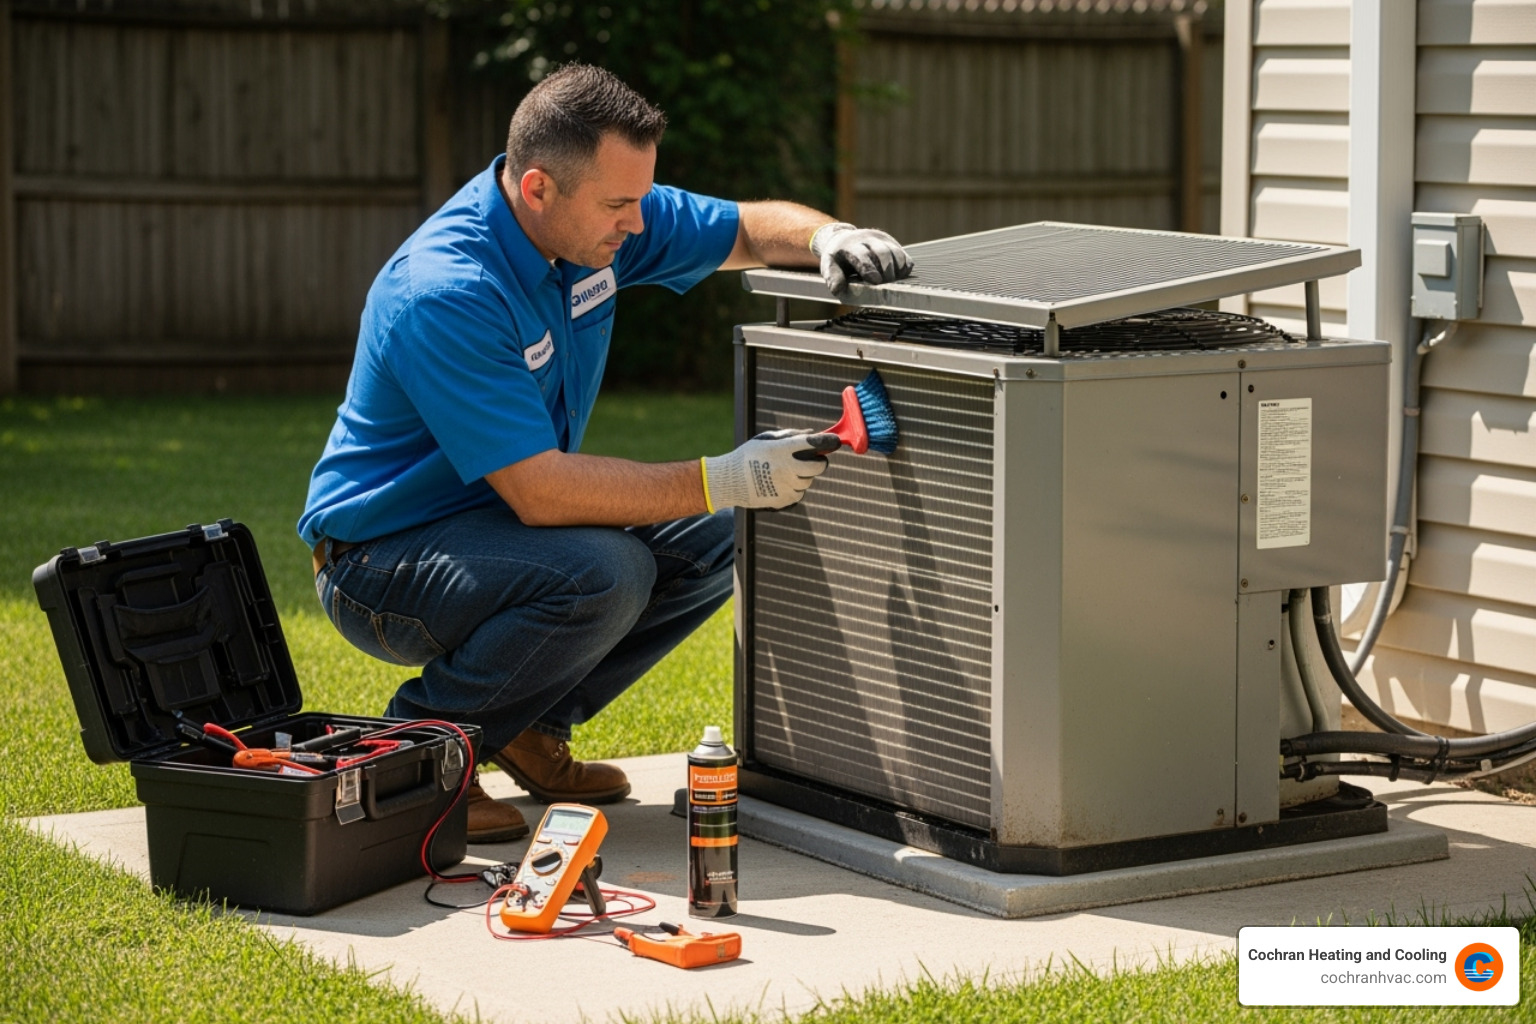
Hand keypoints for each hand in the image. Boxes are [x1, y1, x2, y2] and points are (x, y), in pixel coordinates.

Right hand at [702, 429, 841, 509]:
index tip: (836, 441)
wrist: (730, 481)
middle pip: (820, 466)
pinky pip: (798, 493)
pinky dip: (793, 488)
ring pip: (808, 481)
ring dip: (802, 476)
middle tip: (813, 459)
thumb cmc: (748, 456)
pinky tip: (777, 483)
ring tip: (782, 472)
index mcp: (783, 450)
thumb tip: (813, 434)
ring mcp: (787, 487)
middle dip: (820, 462)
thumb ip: (792, 436)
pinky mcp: (785, 500)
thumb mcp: (767, 439)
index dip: (830, 441)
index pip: (815, 443)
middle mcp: (788, 469)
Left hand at [810, 222, 913, 293]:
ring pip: (895, 251)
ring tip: (893, 282)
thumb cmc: (838, 259)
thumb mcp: (830, 266)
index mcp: (850, 245)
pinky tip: (899, 276)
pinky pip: (903, 254)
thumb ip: (833, 277)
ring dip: (897, 269)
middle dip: (886, 269)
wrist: (845, 239)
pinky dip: (904, 266)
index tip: (876, 282)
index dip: (869, 268)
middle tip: (886, 284)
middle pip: (882, 251)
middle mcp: (867, 238)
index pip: (862, 255)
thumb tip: (837, 289)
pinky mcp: (892, 243)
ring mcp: (881, 239)